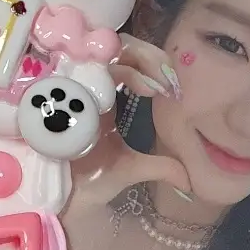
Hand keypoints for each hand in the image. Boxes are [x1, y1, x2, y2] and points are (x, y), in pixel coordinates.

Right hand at [66, 35, 189, 210]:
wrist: (64, 202)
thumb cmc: (92, 180)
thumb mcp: (133, 168)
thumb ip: (161, 166)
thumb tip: (191, 177)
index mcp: (106, 96)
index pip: (128, 57)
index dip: (153, 61)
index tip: (171, 85)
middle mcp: (90, 88)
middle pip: (116, 46)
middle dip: (145, 55)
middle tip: (164, 79)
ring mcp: (73, 90)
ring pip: (100, 54)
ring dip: (131, 64)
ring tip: (151, 88)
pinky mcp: (58, 99)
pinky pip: (77, 74)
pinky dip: (102, 77)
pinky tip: (122, 92)